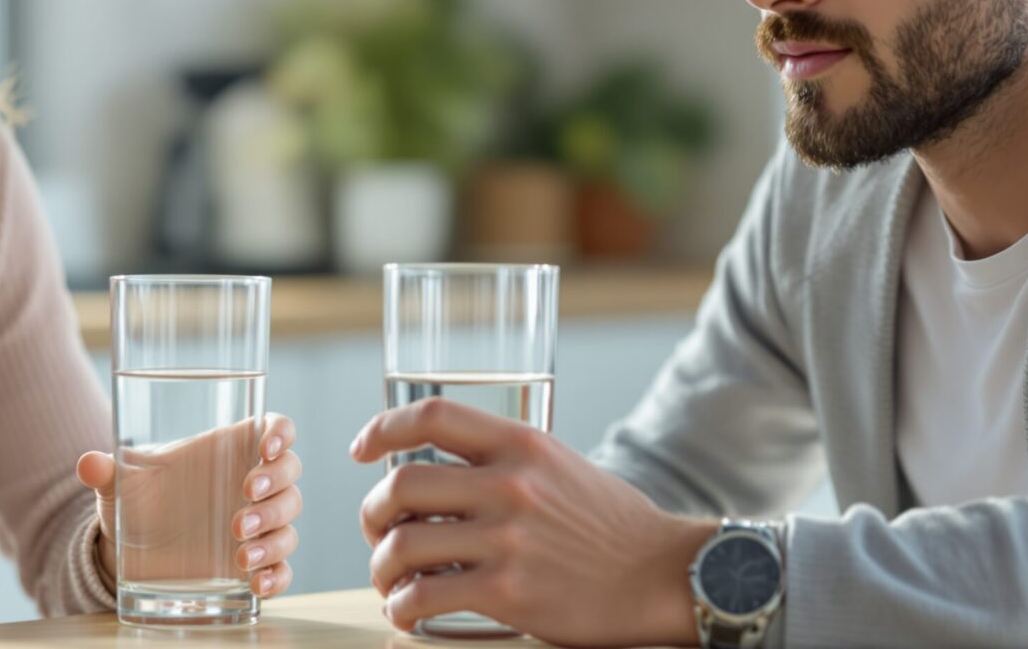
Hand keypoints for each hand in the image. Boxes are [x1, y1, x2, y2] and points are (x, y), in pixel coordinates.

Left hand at [78, 412, 300, 598]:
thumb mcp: (122, 485)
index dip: (281, 432)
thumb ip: (108, 472)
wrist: (135, 550)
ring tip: (238, 553)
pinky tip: (257, 584)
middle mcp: (252, 484)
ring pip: (288, 522)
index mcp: (232, 451)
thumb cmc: (141, 502)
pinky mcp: (256, 563)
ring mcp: (259, 525)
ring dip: (273, 536)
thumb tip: (88, 464)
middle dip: (274, 487)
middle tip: (242, 502)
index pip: (275, 428)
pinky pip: (283, 568)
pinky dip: (278, 576)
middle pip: (289, 475)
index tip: (265, 444)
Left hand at [350, 398, 715, 646]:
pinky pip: (425, 595)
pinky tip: (406, 610)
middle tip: (377, 530)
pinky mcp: (507, 593)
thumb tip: (445, 470)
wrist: (664, 575)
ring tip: (389, 578)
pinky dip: (401, 605)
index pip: (432, 415)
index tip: (362, 450)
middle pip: (402, 484)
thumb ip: (507, 461)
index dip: (384, 428)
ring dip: (381, 565)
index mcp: (521, 443)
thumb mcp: (561, 465)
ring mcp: (506, 539)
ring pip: (403, 544)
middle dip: (373, 512)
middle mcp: (510, 484)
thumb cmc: (612, 524)